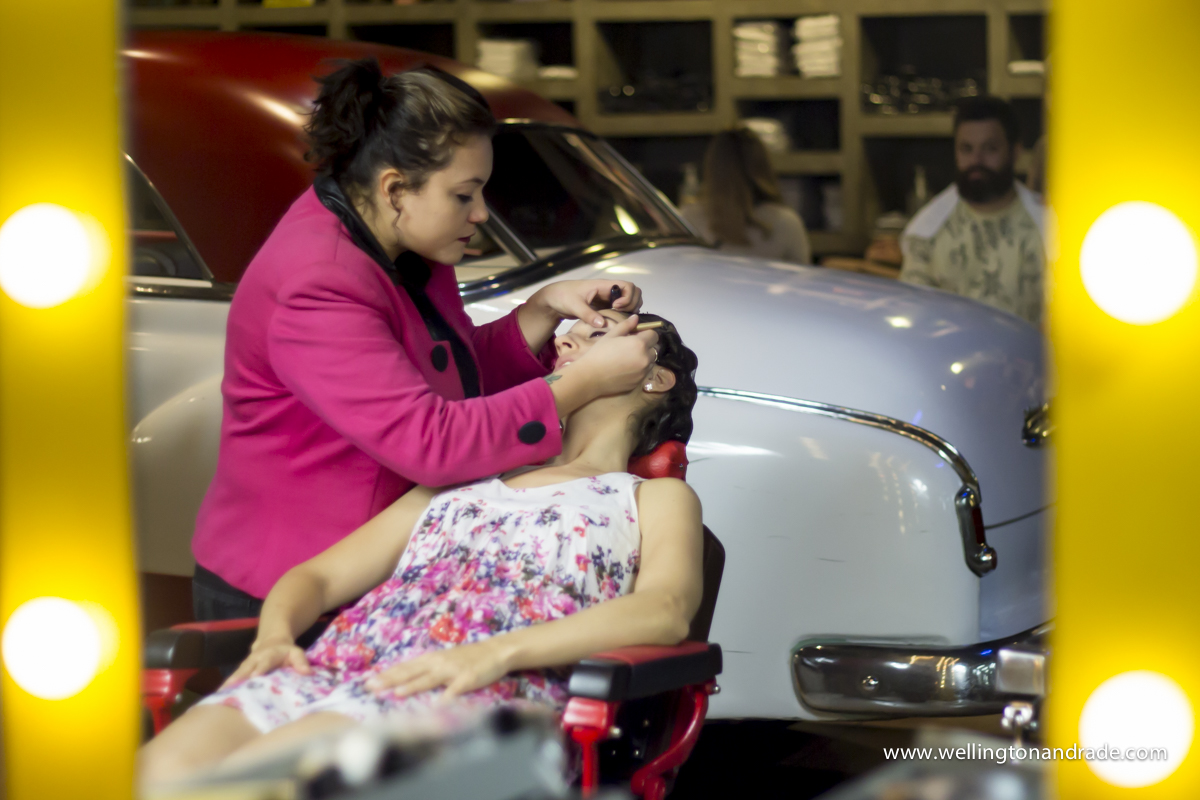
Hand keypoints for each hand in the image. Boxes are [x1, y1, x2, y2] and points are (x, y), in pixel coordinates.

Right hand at [221, 637, 310, 688]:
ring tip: (220, 696)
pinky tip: (220, 700)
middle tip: (229, 688)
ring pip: (237, 675)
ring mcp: (246, 667)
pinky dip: (227, 689)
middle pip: (245, 668)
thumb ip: (301, 662)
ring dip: (229, 685)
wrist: (272, 642)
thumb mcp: (296, 652)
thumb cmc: (286, 652)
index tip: (254, 677)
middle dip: (238, 678)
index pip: (265, 662)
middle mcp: (254, 660)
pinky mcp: (241, 674)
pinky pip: (233, 682)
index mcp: (269, 654)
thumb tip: (307, 673)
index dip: (260, 669)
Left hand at [364, 640, 509, 700]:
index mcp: (430, 659)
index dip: (385, 675)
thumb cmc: (468, 658)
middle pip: (410, 672)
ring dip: (412, 686)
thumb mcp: (443, 660)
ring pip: (428, 679)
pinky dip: (445, 698)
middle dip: (389, 680)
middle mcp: (438, 663)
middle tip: (370, 688)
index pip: (403, 667)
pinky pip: (455, 690)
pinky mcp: (468, 679)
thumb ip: (425, 670)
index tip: (366, 683)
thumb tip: (403, 680)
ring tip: (396, 694)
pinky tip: (437, 706)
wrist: (496, 651)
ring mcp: (452, 670)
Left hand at [528, 280, 642, 327]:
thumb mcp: (574, 306)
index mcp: (603, 285)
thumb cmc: (563, 297)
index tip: (617, 307)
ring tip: (620, 318)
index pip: (628, 285)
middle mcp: (609, 291)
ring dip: (631, 309)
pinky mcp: (605, 307)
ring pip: (630, 300)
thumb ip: (587, 314)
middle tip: (621, 314)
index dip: (628, 297)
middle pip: (634, 292)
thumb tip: (603, 323)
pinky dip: (624, 315)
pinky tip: (615, 322)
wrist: (554, 299)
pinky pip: (621, 309)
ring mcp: (608, 299)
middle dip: (633, 304)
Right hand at [569, 313, 659, 394]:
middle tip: (633, 347)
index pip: (654, 335)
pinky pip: (644, 372)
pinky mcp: (639, 382)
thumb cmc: (599, 353)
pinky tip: (626, 369)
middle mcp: (645, 358)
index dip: (646, 334)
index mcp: (639, 344)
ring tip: (629, 358)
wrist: (591, 377)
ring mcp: (643, 372)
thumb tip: (635, 318)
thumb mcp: (611, 335)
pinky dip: (640, 369)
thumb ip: (626, 325)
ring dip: (645, 358)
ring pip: (651, 361)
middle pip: (655, 349)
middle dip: (647, 346)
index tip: (637, 336)